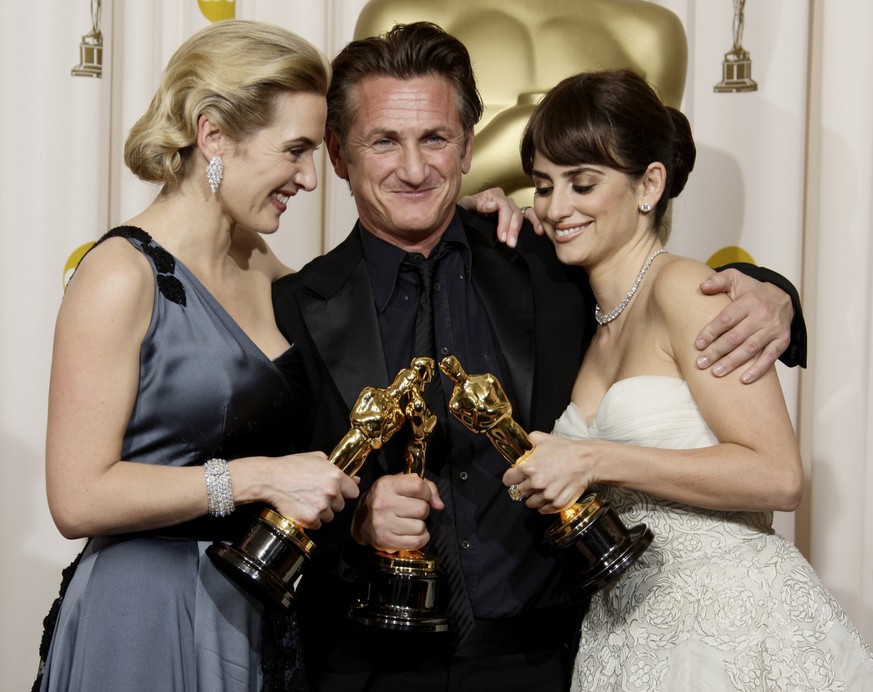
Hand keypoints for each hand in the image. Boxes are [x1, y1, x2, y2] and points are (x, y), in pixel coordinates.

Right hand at [262, 452, 359, 529]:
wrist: (270, 478)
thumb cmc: (291, 466)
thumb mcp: (317, 458)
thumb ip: (336, 468)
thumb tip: (355, 479)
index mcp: (336, 476)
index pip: (353, 492)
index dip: (345, 492)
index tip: (337, 492)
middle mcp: (332, 492)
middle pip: (340, 506)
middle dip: (331, 503)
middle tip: (315, 495)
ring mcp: (321, 507)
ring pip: (329, 517)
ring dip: (321, 513)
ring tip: (306, 502)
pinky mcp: (310, 518)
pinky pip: (317, 525)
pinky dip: (310, 520)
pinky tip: (301, 509)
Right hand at [351, 474, 443, 551]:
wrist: (362, 521)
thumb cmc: (386, 499)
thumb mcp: (400, 484)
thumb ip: (425, 486)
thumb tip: (438, 504)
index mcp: (386, 485)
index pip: (419, 486)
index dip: (426, 492)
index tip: (421, 496)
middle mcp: (383, 503)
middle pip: (422, 508)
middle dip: (422, 510)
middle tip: (411, 510)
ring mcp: (383, 523)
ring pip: (421, 526)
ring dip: (419, 525)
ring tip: (408, 521)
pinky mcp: (386, 540)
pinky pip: (417, 541)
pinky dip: (419, 538)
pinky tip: (411, 533)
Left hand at [457, 188, 541, 246]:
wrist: (466, 219)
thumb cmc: (466, 211)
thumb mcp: (465, 206)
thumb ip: (477, 204)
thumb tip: (493, 205)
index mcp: (494, 195)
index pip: (503, 206)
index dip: (504, 222)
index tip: (502, 237)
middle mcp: (505, 200)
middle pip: (514, 212)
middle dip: (513, 228)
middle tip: (510, 244)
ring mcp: (512, 207)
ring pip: (522, 215)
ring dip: (523, 228)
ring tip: (519, 241)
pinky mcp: (516, 215)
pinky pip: (529, 216)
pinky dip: (536, 222)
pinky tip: (539, 232)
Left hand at [502, 432, 595, 513]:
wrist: (586, 460)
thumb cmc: (564, 448)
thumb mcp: (541, 438)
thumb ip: (526, 442)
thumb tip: (517, 446)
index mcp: (528, 467)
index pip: (508, 480)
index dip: (511, 477)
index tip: (515, 477)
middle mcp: (535, 483)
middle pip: (518, 492)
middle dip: (523, 487)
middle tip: (530, 482)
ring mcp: (547, 495)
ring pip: (530, 503)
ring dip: (532, 498)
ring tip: (539, 490)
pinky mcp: (557, 503)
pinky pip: (543, 510)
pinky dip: (544, 505)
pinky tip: (548, 497)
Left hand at [695, 268, 793, 383]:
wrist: (782, 297)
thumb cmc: (751, 291)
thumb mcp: (735, 278)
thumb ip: (718, 281)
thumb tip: (702, 287)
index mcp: (749, 301)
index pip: (726, 319)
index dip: (711, 332)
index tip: (698, 345)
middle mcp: (762, 315)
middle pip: (736, 337)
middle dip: (717, 351)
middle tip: (701, 363)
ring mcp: (773, 329)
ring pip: (750, 349)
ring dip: (732, 362)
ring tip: (716, 373)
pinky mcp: (782, 341)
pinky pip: (770, 357)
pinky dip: (758, 370)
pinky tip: (744, 380)